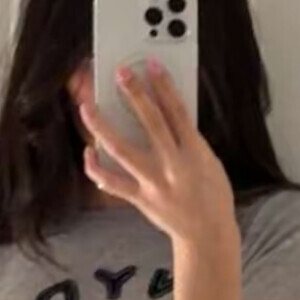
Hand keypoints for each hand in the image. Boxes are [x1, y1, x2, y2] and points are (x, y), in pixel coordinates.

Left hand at [79, 60, 236, 251]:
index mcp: (195, 152)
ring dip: (102, 127)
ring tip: (87, 108)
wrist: (208, 235)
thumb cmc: (212, 195)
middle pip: (151, 122)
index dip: (164, 85)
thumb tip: (168, 114)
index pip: (177, 111)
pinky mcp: (140, 197)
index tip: (152, 65)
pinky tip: (88, 151)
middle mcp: (173, 165)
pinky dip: (96, 167)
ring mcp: (154, 182)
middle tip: (120, 73)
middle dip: (135, 95)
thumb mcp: (209, 161)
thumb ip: (189, 140)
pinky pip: (112, 181)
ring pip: (122, 149)